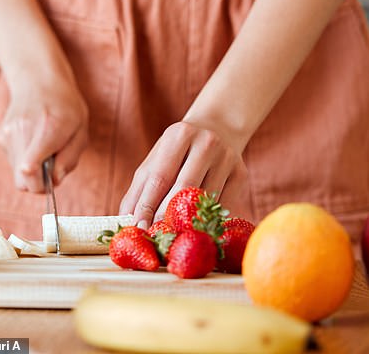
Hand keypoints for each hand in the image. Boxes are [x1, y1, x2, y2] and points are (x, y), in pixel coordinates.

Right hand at [0, 79, 88, 192]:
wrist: (38, 81)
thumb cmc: (65, 107)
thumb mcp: (80, 131)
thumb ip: (69, 158)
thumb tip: (55, 180)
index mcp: (48, 130)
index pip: (30, 168)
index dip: (40, 184)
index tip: (50, 182)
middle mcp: (23, 132)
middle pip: (23, 181)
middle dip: (39, 184)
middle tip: (52, 170)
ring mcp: (8, 134)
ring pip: (18, 175)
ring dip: (33, 171)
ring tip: (44, 149)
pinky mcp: (1, 138)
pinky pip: (14, 163)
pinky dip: (25, 160)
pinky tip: (33, 142)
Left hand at [119, 121, 250, 227]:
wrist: (217, 131)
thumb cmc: (177, 154)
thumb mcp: (154, 163)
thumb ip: (138, 191)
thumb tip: (126, 223)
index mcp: (179, 135)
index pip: (160, 177)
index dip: (147, 206)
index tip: (138, 228)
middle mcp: (206, 143)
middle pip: (184, 189)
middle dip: (167, 216)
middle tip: (155, 237)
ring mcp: (228, 158)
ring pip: (205, 200)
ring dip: (188, 221)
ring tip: (173, 235)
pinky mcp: (241, 175)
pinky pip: (222, 206)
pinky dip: (207, 220)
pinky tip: (196, 227)